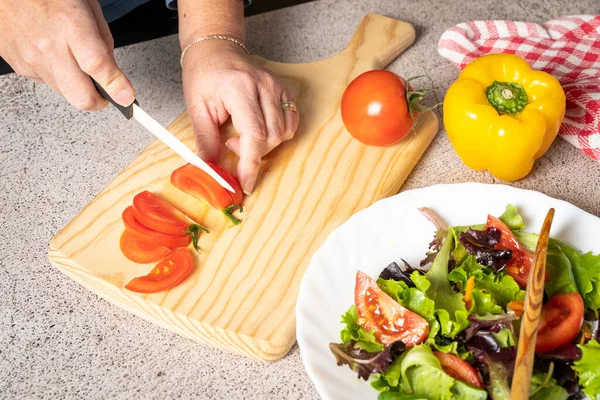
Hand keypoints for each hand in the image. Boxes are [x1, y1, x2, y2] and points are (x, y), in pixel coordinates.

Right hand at [0, 0, 133, 109]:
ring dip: (79, 86)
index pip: (96, 64)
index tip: (126, 97)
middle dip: (100, 101)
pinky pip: (49, 83)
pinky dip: (60, 77)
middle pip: (81, 96)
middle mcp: (48, 46)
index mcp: (70, 24)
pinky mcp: (21, 67)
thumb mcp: (86, 4)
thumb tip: (113, 71)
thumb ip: (103, 40)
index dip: (116, 85)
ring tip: (76, 61)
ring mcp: (31, 59)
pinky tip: (56, 56)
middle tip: (108, 92)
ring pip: (67, 94)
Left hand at [181, 40, 298, 193]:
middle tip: (230, 144)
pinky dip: (278, 134)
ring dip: (264, 144)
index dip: (251, 164)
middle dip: (252, 153)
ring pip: (284, 132)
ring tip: (243, 134)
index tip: (246, 184)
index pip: (254, 135)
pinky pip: (291, 122)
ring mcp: (277, 86)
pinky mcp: (284, 89)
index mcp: (239, 89)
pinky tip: (259, 130)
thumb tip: (210, 171)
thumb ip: (206, 141)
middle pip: (271, 137)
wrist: (216, 50)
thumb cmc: (204, 75)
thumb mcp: (196, 108)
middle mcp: (263, 86)